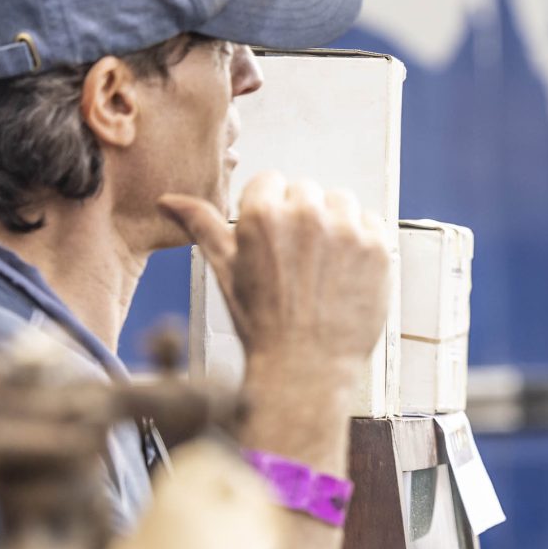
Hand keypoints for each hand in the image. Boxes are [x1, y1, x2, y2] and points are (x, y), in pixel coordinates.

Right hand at [162, 173, 389, 381]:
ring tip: (323, 265)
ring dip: (334, 223)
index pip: (270, 182)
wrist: (306, 367)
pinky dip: (362, 240)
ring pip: (340, 201)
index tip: (273, 241)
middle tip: (297, 260)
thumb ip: (201, 225)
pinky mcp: (377, 247)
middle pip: (306, 190)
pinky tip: (346, 270)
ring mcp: (346, 229)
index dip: (270, 211)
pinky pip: (371, 221)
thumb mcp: (225, 270)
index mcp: (263, 214)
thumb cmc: (261, 322)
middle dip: (300, 217)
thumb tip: (170, 200)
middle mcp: (306, 214)